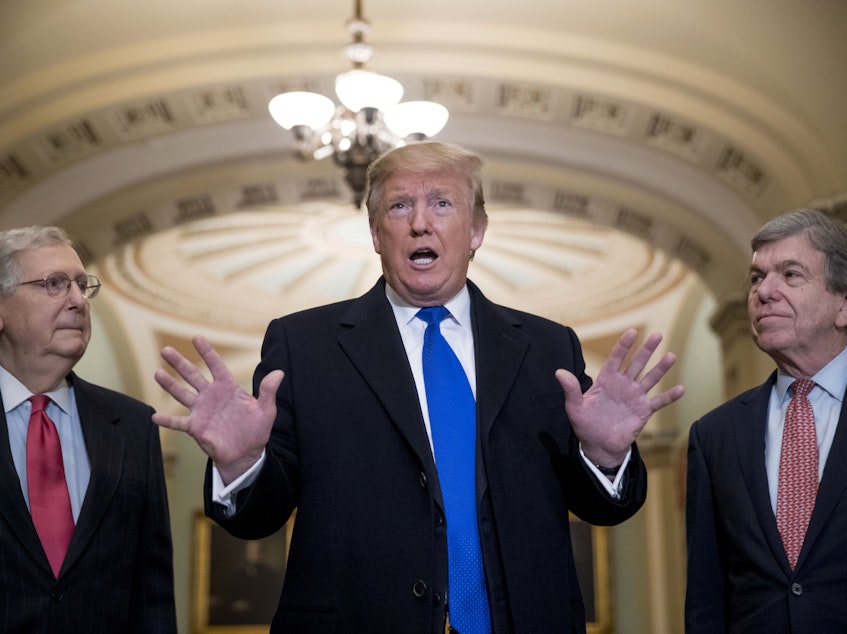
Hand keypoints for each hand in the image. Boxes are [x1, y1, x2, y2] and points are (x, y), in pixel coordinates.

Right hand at [152, 335, 283, 483]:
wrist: (246, 454)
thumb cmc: (256, 430)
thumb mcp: (266, 410)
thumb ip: (268, 391)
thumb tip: (279, 372)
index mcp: (228, 387)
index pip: (216, 365)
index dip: (207, 351)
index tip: (196, 338)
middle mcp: (211, 395)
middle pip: (193, 375)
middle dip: (180, 363)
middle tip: (166, 350)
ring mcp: (201, 410)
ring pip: (182, 394)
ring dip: (170, 385)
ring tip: (157, 373)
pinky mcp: (196, 427)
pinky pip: (179, 423)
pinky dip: (167, 421)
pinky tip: (155, 417)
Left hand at [555, 328, 683, 467]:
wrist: (599, 445)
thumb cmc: (585, 424)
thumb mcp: (574, 407)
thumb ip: (570, 389)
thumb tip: (558, 372)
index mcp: (607, 380)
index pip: (616, 358)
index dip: (624, 345)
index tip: (632, 331)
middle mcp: (623, 385)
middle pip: (637, 364)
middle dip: (646, 350)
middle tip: (657, 335)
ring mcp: (635, 397)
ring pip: (650, 379)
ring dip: (661, 368)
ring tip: (671, 356)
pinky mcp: (644, 411)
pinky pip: (659, 401)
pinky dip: (670, 396)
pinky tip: (681, 389)